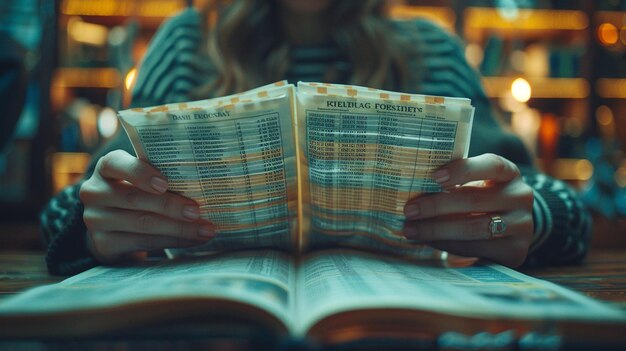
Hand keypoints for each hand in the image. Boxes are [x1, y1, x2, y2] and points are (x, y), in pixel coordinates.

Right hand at [80, 150, 214, 263]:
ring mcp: (95, 220)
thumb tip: (203, 183)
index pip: (117, 164)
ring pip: (142, 224)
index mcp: (107, 167)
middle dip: (171, 206)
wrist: (111, 225)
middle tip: (197, 211)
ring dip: (178, 229)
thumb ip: (161, 176)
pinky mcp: (104, 244)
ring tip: (205, 230)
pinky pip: (143, 243)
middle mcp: (95, 192)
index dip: (141, 174)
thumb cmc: (138, 191)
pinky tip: (192, 241)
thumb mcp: (141, 178)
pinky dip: (172, 242)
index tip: (165, 184)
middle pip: (135, 199)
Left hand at [403, 153, 533, 266]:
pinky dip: (447, 245)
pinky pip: (475, 248)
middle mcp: (521, 196)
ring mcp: (522, 225)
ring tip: (410, 230)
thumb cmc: (480, 198)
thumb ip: (453, 183)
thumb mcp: (474, 184)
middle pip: (474, 199)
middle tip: (409, 210)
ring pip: (473, 227)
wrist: (508, 229)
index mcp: (509, 173)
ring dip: (436, 229)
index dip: (462, 170)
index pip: (491, 165)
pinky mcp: (516, 251)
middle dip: (436, 205)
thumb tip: (411, 187)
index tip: (434, 177)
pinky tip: (428, 242)